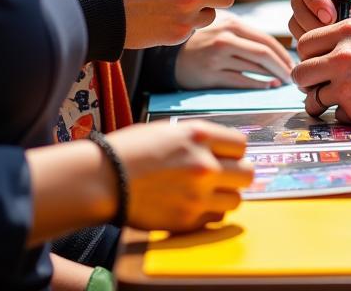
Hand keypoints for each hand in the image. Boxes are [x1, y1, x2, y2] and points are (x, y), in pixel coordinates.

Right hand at [109, 120, 252, 231]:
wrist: (103, 179)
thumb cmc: (131, 150)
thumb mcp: (171, 130)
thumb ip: (200, 139)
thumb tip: (221, 148)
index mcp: (200, 136)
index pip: (242, 145)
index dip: (234, 151)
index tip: (227, 156)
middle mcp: (204, 164)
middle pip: (247, 173)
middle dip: (237, 174)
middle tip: (224, 176)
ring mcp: (197, 195)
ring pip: (236, 200)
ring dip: (225, 196)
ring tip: (207, 193)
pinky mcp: (186, 220)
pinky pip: (214, 219)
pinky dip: (208, 214)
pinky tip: (193, 205)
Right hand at [175, 10, 293, 87]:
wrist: (171, 55)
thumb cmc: (204, 39)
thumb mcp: (224, 25)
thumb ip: (247, 34)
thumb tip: (278, 51)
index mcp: (233, 24)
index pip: (266, 39)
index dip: (283, 53)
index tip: (293, 62)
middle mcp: (225, 39)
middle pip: (263, 54)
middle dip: (282, 66)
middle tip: (292, 75)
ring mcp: (217, 58)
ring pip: (254, 68)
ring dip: (272, 76)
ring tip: (282, 80)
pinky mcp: (210, 76)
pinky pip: (240, 81)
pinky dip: (257, 84)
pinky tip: (267, 86)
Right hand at [289, 0, 350, 41]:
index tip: (329, 14)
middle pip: (296, 0)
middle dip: (314, 19)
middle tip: (336, 28)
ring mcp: (309, 8)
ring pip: (295, 20)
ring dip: (314, 33)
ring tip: (339, 35)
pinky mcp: (310, 27)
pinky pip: (300, 36)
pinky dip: (315, 43)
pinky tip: (333, 42)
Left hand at [292, 16, 350, 127]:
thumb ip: (347, 34)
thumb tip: (326, 45)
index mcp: (346, 31)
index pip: (305, 44)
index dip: (307, 55)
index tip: (315, 62)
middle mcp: (341, 57)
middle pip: (301, 72)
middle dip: (306, 81)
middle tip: (316, 84)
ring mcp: (345, 85)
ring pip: (312, 98)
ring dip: (320, 101)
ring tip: (333, 100)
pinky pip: (335, 114)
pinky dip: (343, 114)